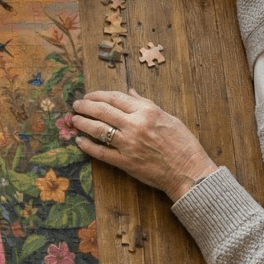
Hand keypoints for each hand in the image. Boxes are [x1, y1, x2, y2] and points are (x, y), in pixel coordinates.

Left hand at [71, 89, 217, 201]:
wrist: (189, 171)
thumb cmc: (182, 144)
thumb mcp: (168, 117)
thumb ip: (146, 104)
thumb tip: (130, 91)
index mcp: (147, 112)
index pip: (115, 98)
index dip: (98, 95)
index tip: (89, 96)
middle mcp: (135, 125)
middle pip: (102, 111)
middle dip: (85, 106)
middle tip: (76, 105)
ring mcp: (129, 144)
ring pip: (98, 129)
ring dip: (82, 123)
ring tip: (74, 120)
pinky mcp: (125, 162)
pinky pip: (101, 152)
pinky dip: (88, 146)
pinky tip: (79, 141)